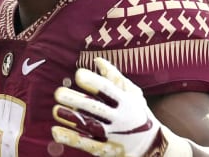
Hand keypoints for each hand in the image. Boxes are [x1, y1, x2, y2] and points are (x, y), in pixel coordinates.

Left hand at [50, 57, 168, 156]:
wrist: (153, 146)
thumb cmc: (138, 113)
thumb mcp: (133, 94)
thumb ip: (114, 77)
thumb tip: (97, 60)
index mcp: (126, 102)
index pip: (108, 90)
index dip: (93, 82)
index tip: (78, 74)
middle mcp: (119, 118)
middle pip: (95, 108)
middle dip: (76, 100)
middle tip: (58, 93)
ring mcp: (113, 135)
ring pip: (89, 126)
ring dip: (71, 119)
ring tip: (55, 110)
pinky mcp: (106, 150)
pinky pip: (87, 143)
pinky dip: (71, 138)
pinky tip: (55, 131)